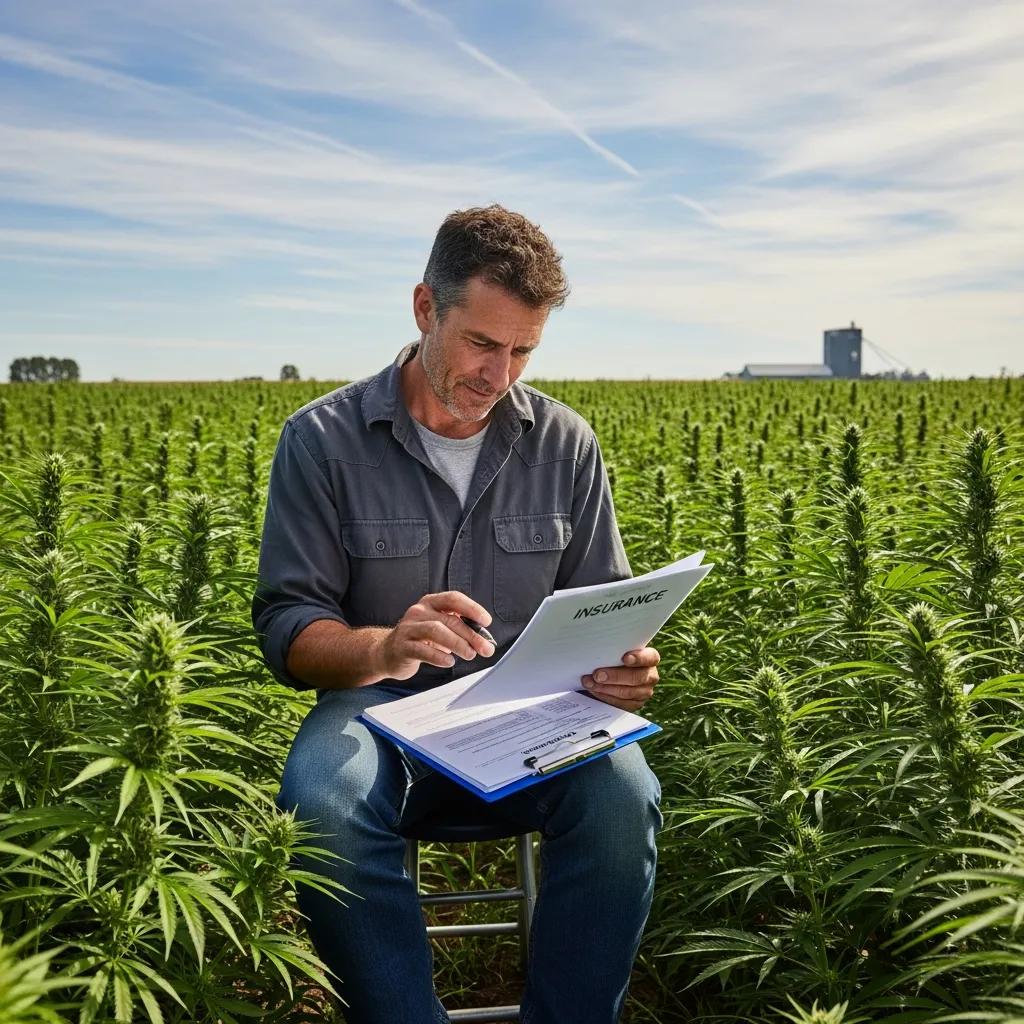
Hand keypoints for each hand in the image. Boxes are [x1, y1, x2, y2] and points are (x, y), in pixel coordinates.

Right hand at [375, 591, 495, 680]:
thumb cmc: (419, 639)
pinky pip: (423, 650)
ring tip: (469, 654)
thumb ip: (459, 630)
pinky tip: (449, 662)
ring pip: (436, 631)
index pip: (453, 599)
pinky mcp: (402, 646)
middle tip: (485, 648)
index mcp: (430, 603)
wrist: (388, 653)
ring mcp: (408, 628)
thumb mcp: (439, 629)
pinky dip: (439, 656)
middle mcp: (418, 612)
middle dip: (471, 635)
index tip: (486, 621)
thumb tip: (484, 641)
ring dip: (457, 644)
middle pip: (449, 619)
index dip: (472, 608)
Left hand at [581, 647, 660, 711]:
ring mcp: (644, 692)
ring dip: (606, 688)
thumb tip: (597, 648)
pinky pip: (621, 704)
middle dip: (615, 676)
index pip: (650, 657)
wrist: (606, 675)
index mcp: (650, 658)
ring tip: (590, 683)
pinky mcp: (635, 704)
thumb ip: (612, 650)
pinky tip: (594, 690)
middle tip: (597, 675)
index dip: (639, 658)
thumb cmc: (611, 658)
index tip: (625, 658)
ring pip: (628, 692)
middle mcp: (650, 676)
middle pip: (637, 677)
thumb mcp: (614, 652)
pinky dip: (605, 696)